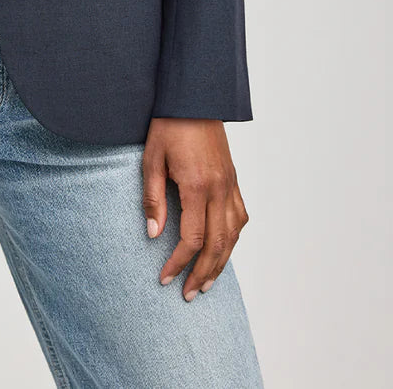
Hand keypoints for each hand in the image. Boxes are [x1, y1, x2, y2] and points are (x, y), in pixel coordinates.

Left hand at [141, 118, 249, 300]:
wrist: (193, 97)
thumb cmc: (168, 125)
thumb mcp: (151, 159)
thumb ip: (153, 198)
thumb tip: (153, 234)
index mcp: (198, 185)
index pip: (192, 239)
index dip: (179, 263)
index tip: (165, 278)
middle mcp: (220, 189)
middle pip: (217, 245)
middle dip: (202, 274)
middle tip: (188, 295)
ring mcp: (231, 185)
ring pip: (233, 236)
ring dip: (221, 263)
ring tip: (206, 283)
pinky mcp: (234, 180)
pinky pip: (240, 218)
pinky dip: (233, 240)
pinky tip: (223, 250)